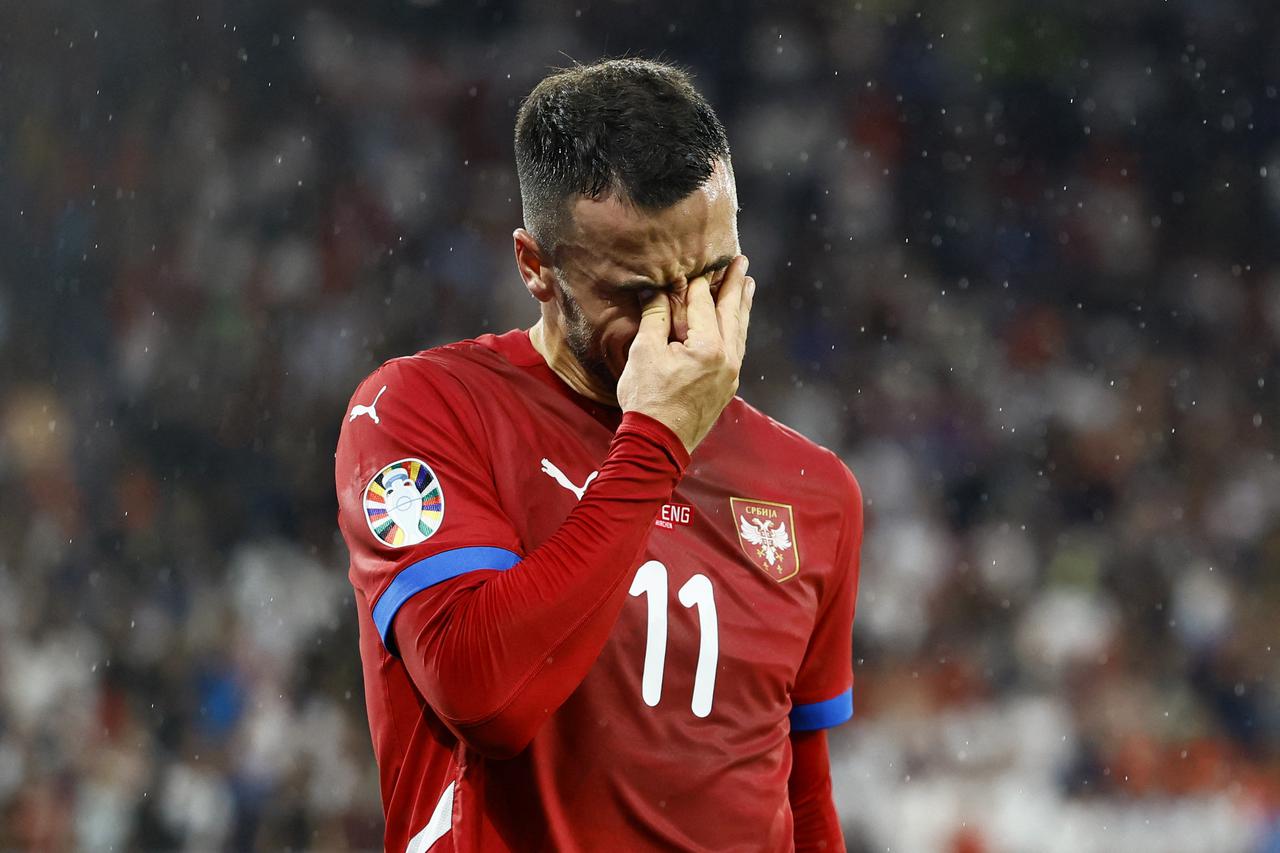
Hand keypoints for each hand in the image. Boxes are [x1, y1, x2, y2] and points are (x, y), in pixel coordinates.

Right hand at [616, 255, 754, 452]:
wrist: (657, 444)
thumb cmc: (647, 399)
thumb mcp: (644, 352)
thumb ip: (655, 317)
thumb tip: (655, 290)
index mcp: (708, 347)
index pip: (703, 304)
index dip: (698, 283)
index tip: (700, 262)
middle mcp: (727, 358)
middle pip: (732, 313)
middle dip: (735, 285)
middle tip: (742, 262)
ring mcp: (731, 375)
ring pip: (739, 332)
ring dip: (742, 306)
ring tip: (748, 285)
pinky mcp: (727, 387)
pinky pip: (737, 349)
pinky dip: (737, 330)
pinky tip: (736, 324)